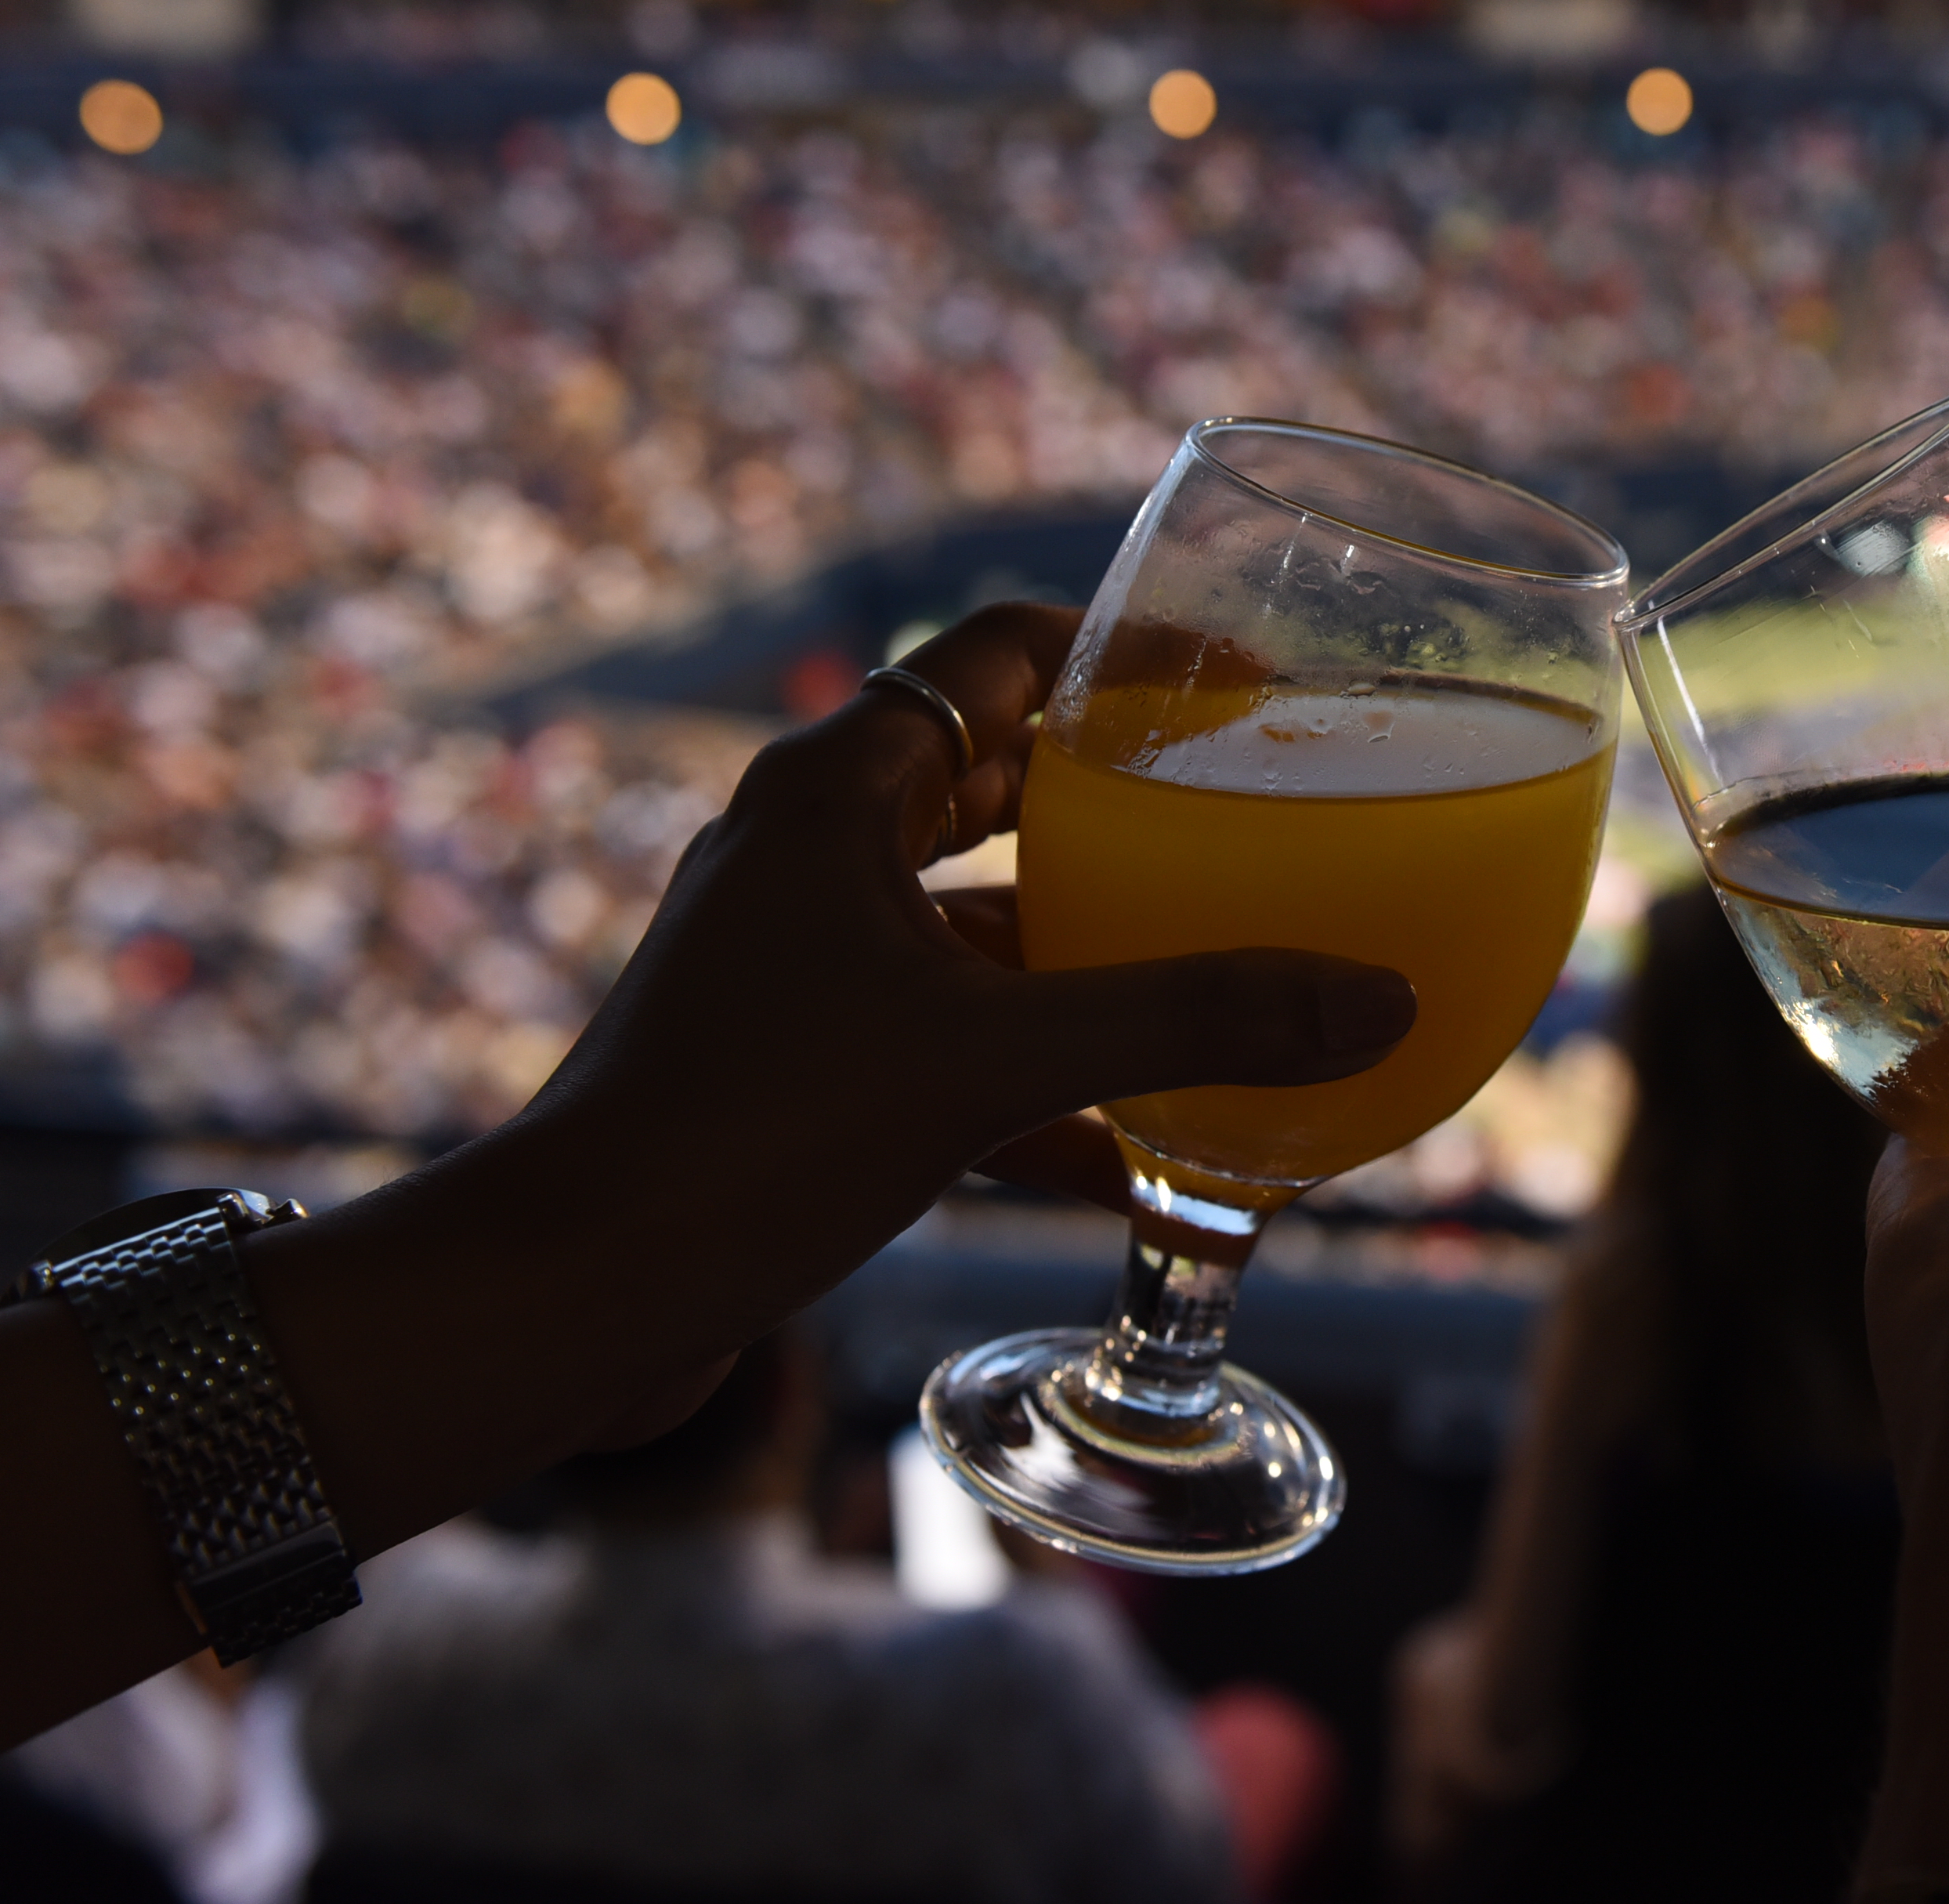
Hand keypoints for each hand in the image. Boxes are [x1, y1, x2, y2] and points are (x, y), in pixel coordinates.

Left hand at [467, 600, 1418, 1430]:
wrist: (570, 1297)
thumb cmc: (751, 1137)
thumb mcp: (995, 1063)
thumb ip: (1191, 1020)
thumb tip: (1377, 998)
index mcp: (837, 792)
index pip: (1000, 655)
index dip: (1123, 652)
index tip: (1241, 679)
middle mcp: (808, 854)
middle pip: (997, 781)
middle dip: (1122, 804)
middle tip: (1251, 817)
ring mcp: (795, 964)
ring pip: (977, 923)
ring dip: (1088, 950)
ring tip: (1218, 978)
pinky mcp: (794, 1068)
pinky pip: (946, 1040)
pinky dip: (1038, 1077)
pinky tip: (1138, 1154)